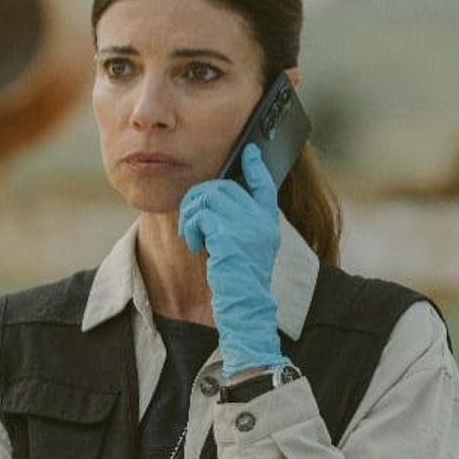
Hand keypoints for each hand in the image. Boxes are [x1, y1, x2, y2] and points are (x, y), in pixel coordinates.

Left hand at [178, 143, 287, 379]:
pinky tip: (193, 244)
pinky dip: (190, 227)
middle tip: (192, 221)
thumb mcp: (247, 249)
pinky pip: (201, 214)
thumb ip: (240, 225)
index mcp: (268, 223)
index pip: (265, 185)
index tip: (249, 152)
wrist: (244, 306)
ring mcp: (247, 227)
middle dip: (199, 199)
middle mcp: (261, 221)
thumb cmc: (239, 282)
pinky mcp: (230, 235)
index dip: (256, 167)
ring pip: (209, 195)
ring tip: (191, 234)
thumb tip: (217, 200)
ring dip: (191, 213)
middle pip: (224, 186)